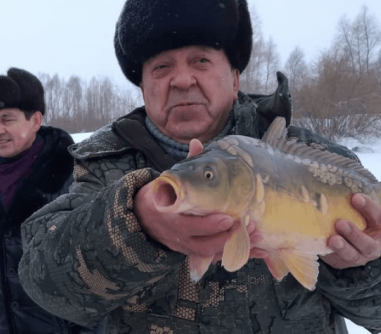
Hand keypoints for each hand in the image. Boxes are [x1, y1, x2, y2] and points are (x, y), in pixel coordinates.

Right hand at [134, 139, 267, 259]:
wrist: (143, 218)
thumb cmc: (161, 197)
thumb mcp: (168, 182)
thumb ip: (186, 165)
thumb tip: (197, 143)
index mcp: (170, 216)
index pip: (190, 226)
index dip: (209, 225)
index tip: (228, 217)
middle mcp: (178, 236)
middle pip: (205, 244)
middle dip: (229, 237)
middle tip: (250, 225)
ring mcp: (186, 247)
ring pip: (213, 254)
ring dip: (237, 247)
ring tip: (258, 236)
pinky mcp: (194, 253)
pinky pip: (217, 258)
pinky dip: (237, 255)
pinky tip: (256, 250)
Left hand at [321, 193, 380, 268]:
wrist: (349, 243)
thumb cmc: (355, 219)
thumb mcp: (358, 211)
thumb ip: (351, 203)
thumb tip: (331, 181)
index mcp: (379, 226)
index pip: (377, 216)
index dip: (368, 207)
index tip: (355, 197)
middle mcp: (373, 243)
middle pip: (368, 242)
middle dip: (354, 233)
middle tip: (341, 223)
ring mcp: (359, 255)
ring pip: (353, 254)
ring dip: (343, 247)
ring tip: (333, 239)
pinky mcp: (344, 262)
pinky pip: (338, 259)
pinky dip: (331, 253)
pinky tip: (323, 246)